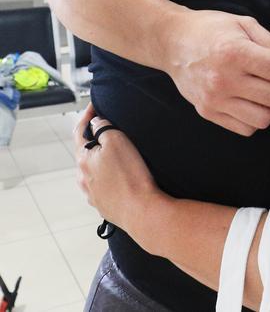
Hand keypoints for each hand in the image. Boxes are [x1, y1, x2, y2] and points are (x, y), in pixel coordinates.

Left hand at [75, 105, 159, 232]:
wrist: (142, 211)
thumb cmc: (130, 176)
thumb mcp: (117, 140)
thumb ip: (102, 128)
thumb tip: (96, 123)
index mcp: (83, 159)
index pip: (80, 130)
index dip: (87, 115)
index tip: (95, 105)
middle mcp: (83, 178)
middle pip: (86, 151)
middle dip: (96, 138)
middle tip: (111, 128)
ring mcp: (93, 193)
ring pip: (95, 169)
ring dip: (103, 159)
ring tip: (119, 154)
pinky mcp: (105, 205)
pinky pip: (104, 185)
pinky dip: (110, 176)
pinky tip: (122, 176)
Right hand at [162, 9, 269, 135]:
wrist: (171, 43)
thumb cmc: (210, 29)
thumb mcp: (246, 24)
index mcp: (236, 53)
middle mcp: (225, 80)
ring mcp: (215, 101)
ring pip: (266, 118)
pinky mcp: (209, 113)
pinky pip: (247, 128)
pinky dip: (261, 117)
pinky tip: (260, 100)